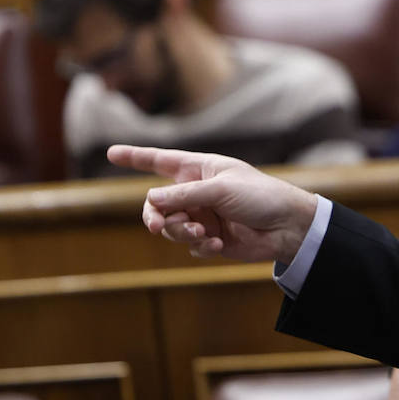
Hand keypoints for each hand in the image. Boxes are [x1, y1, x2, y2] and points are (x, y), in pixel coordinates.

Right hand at [107, 145, 318, 263]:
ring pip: (171, 228)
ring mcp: (202, 217)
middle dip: (155, 216)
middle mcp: (197, 193)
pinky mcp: (210, 239)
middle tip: (159, 226)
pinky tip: (218, 243)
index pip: (160, 161)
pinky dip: (200, 246)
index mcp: (200, 170)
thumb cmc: (260, 196)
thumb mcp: (220, 190)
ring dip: (182, 232)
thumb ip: (184, 195)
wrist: (288, 227)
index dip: (135, 157)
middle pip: (157, 204)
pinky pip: (190, 246)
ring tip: (203, 234)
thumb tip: (150, 200)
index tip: (111, 152)